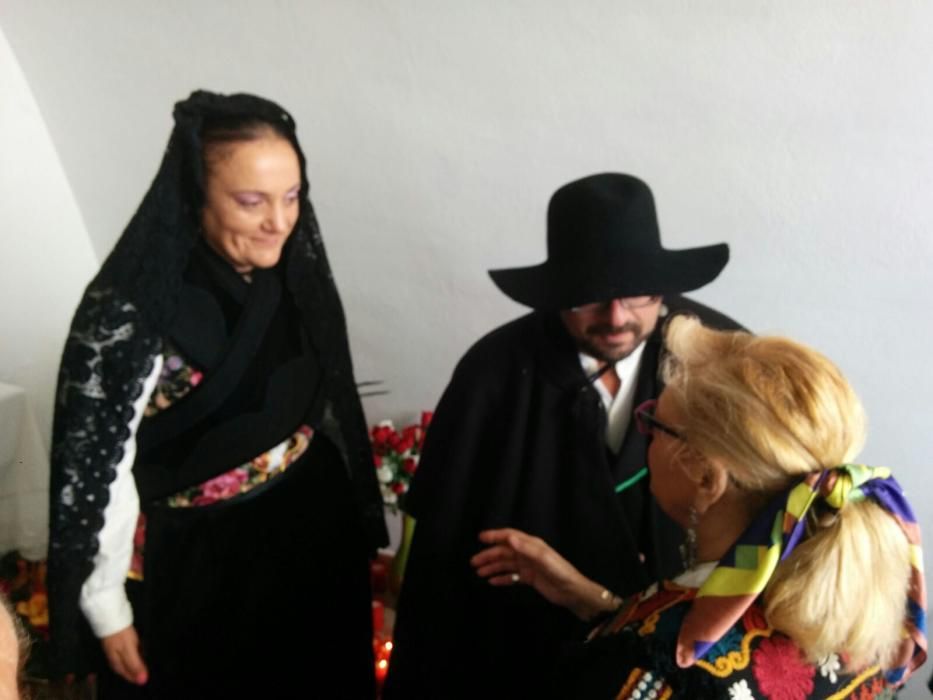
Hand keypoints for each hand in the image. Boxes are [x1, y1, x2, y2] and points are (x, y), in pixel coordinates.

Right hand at [100, 625, 148, 684]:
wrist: (110, 616)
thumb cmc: (121, 634)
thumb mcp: (129, 650)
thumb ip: (135, 664)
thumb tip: (142, 679)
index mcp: (116, 661)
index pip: (125, 673)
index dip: (134, 676)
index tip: (144, 678)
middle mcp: (113, 657)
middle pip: (123, 667)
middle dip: (133, 670)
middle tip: (143, 670)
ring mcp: (113, 648)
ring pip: (123, 660)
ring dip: (132, 662)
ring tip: (141, 662)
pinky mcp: (115, 639)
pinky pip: (124, 651)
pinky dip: (131, 653)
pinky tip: (135, 649)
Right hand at [470, 528, 609, 619]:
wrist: (572, 591)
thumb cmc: (559, 572)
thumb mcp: (543, 558)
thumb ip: (525, 548)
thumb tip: (508, 538)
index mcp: (531, 545)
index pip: (509, 536)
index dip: (495, 536)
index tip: (480, 538)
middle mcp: (528, 553)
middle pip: (504, 552)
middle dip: (489, 556)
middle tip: (474, 562)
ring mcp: (528, 566)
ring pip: (506, 564)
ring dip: (492, 567)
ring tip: (479, 573)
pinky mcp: (529, 578)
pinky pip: (511, 576)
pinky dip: (501, 578)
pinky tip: (492, 582)